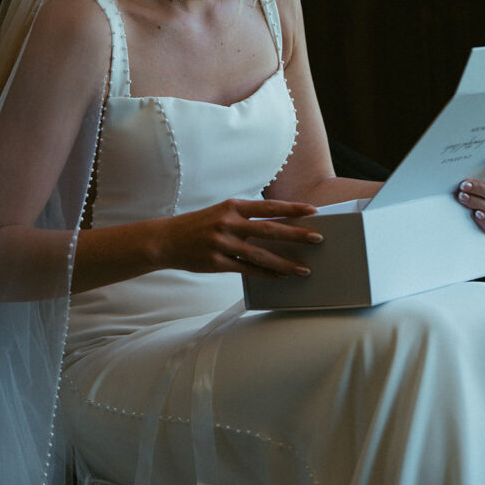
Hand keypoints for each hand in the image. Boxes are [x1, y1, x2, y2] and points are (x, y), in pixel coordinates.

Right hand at [155, 198, 321, 277]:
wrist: (166, 239)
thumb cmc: (199, 224)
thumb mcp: (222, 212)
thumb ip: (246, 217)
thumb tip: (277, 225)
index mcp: (232, 206)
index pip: (269, 206)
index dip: (292, 208)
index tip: (313, 211)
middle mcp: (228, 223)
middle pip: (269, 230)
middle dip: (296, 235)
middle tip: (318, 238)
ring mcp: (222, 243)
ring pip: (261, 255)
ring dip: (285, 264)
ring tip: (304, 270)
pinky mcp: (216, 262)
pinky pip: (246, 270)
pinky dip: (265, 275)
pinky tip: (280, 278)